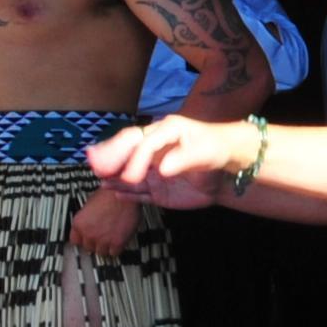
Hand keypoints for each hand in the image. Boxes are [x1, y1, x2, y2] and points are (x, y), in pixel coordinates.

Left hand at [69, 186, 141, 256]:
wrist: (125, 192)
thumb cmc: (109, 194)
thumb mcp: (89, 204)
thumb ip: (87, 219)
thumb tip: (90, 224)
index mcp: (78, 224)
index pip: (75, 241)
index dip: (83, 240)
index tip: (88, 239)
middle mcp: (88, 234)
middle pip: (88, 248)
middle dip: (96, 243)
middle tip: (103, 237)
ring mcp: (102, 239)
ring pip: (101, 252)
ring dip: (107, 247)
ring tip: (112, 239)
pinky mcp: (117, 242)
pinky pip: (114, 252)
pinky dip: (118, 248)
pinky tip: (120, 239)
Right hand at [85, 116, 244, 209]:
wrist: (229, 171)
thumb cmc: (217, 151)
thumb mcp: (206, 152)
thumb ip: (185, 159)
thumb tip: (162, 169)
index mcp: (165, 133)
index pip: (142, 143)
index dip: (134, 158)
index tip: (131, 175)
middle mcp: (154, 151)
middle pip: (127, 152)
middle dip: (111, 159)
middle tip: (97, 167)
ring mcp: (154, 170)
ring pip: (129, 173)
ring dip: (114, 177)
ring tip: (101, 180)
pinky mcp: (158, 189)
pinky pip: (139, 192)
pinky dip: (126, 193)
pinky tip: (113, 192)